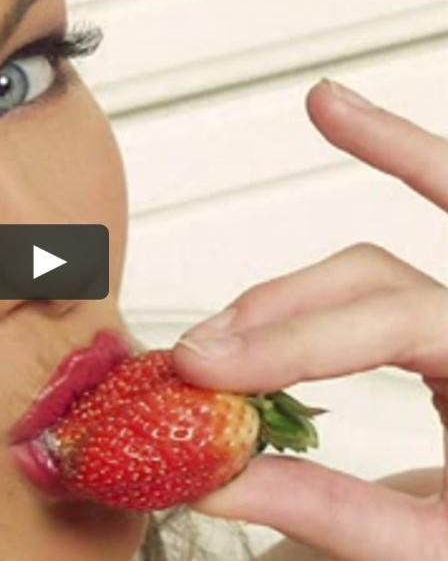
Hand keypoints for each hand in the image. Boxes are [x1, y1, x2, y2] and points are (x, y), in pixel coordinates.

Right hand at [172, 79, 447, 560]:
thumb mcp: (433, 546)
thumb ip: (331, 509)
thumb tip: (216, 478)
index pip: (392, 321)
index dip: (290, 341)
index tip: (207, 369)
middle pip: (368, 277)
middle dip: (272, 315)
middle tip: (198, 358)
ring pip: (368, 256)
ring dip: (282, 290)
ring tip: (221, 330)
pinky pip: (438, 196)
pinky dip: (390, 149)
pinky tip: (330, 107)